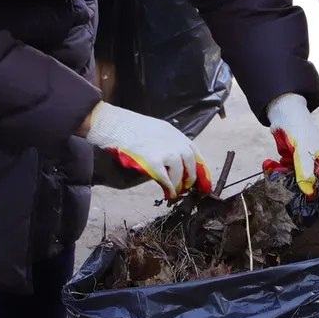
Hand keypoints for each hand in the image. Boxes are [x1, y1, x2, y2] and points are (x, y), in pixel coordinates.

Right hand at [84, 102, 211, 199]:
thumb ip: (167, 143)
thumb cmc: (130, 127)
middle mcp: (175, 142)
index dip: (202, 171)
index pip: (196, 154)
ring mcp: (165, 152)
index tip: (204, 184)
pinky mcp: (153, 162)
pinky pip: (166, 179)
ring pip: (180, 174)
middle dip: (190, 179)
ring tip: (174, 192)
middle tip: (186, 189)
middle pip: (191, 165)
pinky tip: (167, 193)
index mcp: (176, 134)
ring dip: (179, 185)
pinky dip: (168, 188)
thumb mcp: (156, 130)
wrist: (114, 124)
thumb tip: (174, 163)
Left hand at [263, 94, 318, 196]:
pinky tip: (268, 164)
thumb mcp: (303, 152)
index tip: (303, 199)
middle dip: (294, 184)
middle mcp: (312, 162)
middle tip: (282, 186)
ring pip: (292, 177)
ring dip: (282, 176)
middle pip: (306, 181)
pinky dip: (276, 169)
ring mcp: (300, 161)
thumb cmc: (299, 129)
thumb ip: (305, 172)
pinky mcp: (288, 158)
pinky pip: (283, 169)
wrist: (283, 112)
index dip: (314, 191)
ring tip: (272, 169)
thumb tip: (309, 192)